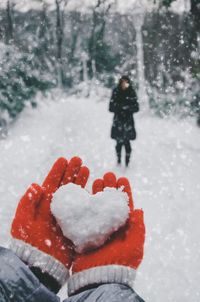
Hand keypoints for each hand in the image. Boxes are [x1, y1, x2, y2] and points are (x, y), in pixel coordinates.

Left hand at [10, 156, 88, 284]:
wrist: (40, 265)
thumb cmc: (29, 244)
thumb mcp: (23, 222)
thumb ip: (27, 203)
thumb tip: (36, 185)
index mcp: (43, 204)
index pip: (52, 183)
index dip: (58, 171)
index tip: (64, 159)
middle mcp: (56, 208)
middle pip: (66, 186)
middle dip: (72, 172)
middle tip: (79, 159)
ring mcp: (67, 215)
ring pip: (75, 194)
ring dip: (80, 181)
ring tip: (87, 169)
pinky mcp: (76, 224)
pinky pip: (83, 209)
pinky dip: (88, 198)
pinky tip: (93, 190)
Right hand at [72, 172, 144, 271]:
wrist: (99, 279)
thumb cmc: (119, 264)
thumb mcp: (134, 246)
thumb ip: (138, 228)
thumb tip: (139, 210)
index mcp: (124, 228)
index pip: (125, 206)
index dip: (124, 192)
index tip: (122, 178)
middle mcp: (112, 226)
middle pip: (111, 202)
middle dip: (110, 188)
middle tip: (108, 175)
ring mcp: (99, 227)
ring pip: (99, 205)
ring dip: (98, 192)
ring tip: (97, 179)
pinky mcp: (86, 231)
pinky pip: (86, 214)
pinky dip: (86, 203)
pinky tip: (85, 193)